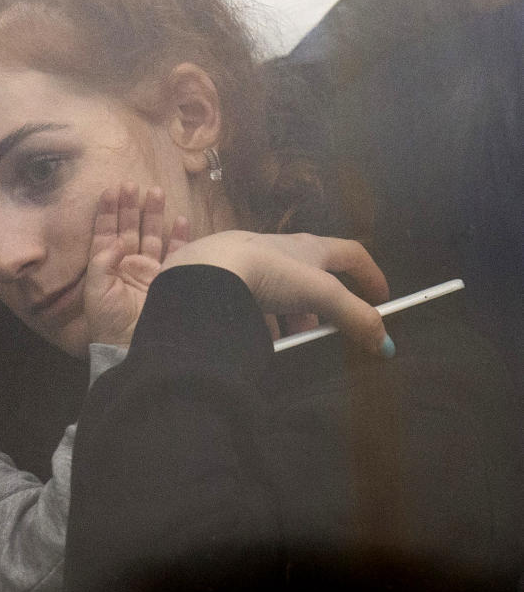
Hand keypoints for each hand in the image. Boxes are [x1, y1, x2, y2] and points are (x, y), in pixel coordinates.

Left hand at [83, 183, 189, 347]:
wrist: (133, 346)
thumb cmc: (109, 321)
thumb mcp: (97, 292)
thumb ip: (103, 262)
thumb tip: (116, 239)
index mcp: (106, 266)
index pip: (105, 233)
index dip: (107, 212)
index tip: (110, 190)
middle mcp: (127, 265)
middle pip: (129, 228)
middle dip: (130, 206)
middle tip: (132, 183)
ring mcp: (149, 271)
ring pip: (152, 235)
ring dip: (154, 214)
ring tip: (156, 191)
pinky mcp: (168, 278)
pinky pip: (176, 253)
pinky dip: (179, 237)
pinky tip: (180, 219)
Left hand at [162, 230, 392, 354]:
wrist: (206, 271)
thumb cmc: (269, 273)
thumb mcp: (321, 294)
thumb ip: (355, 317)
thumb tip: (386, 344)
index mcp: (308, 247)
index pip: (350, 253)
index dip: (370, 273)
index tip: (382, 297)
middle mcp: (278, 249)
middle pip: (312, 275)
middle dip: (324, 302)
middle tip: (329, 328)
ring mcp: (248, 261)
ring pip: (278, 288)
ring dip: (291, 312)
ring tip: (293, 338)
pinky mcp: (223, 277)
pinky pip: (248, 299)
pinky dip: (259, 318)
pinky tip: (257, 336)